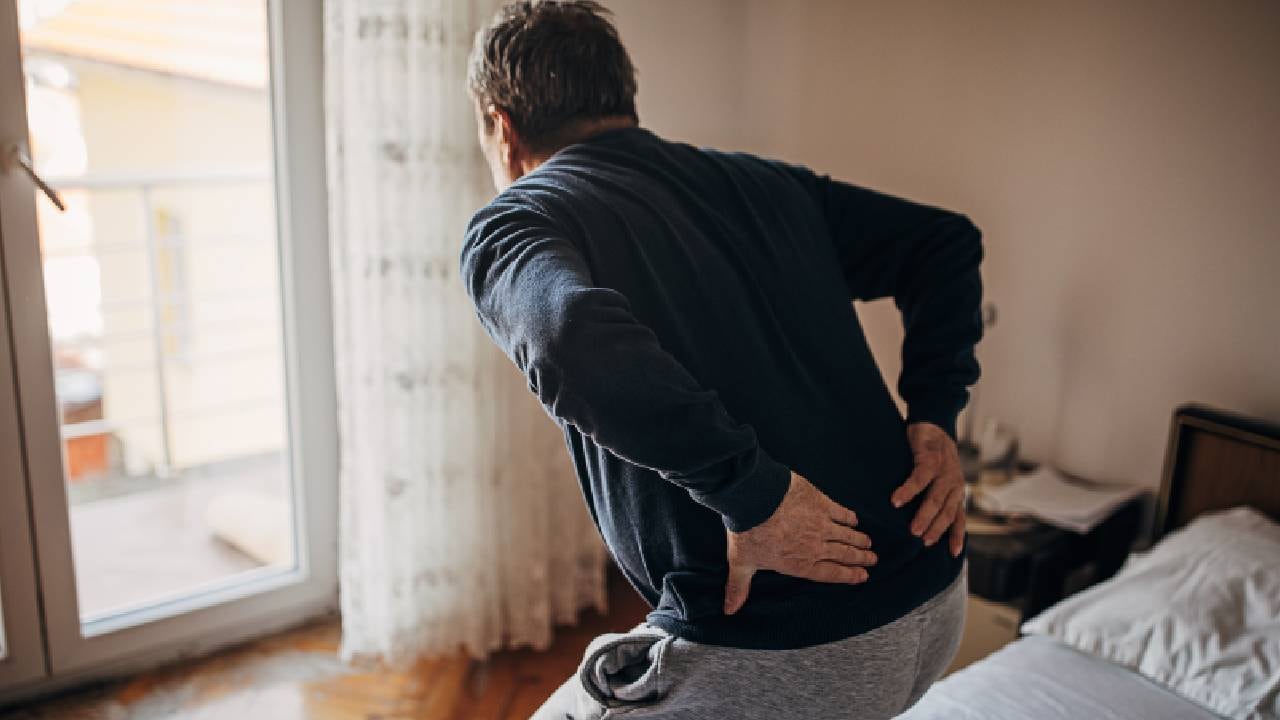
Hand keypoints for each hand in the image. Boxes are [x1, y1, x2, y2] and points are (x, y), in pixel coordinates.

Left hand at [723, 471, 873, 614]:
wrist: (754, 498)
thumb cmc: (747, 531)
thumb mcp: (742, 563)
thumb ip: (739, 587)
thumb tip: (730, 611)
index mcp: (800, 563)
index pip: (830, 573)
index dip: (848, 576)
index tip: (862, 576)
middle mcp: (815, 546)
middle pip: (844, 555)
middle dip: (860, 558)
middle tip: (873, 560)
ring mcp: (821, 524)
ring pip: (847, 535)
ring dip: (859, 540)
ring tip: (869, 543)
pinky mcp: (822, 503)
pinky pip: (841, 512)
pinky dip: (850, 517)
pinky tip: (855, 520)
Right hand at [891, 422, 965, 556]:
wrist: (933, 424)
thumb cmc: (932, 457)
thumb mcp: (940, 480)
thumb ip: (936, 499)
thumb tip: (921, 524)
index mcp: (956, 492)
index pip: (959, 518)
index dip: (957, 536)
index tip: (954, 554)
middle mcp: (954, 484)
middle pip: (947, 512)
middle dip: (936, 529)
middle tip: (923, 542)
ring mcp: (944, 471)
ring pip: (935, 498)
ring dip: (924, 515)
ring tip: (913, 530)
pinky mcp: (931, 458)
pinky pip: (920, 478)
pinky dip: (908, 490)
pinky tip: (896, 500)